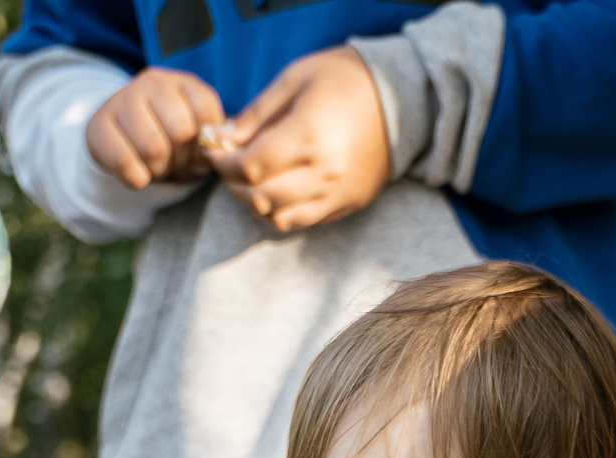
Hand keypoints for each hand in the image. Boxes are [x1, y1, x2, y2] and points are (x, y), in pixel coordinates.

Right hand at [86, 67, 226, 187]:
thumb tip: (220, 144)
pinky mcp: (99, 124)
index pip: (206, 113)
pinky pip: (125, 162)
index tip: (197, 154)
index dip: (205, 145)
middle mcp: (153, 83)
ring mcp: (122, 99)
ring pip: (153, 148)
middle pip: (180, 132)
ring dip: (159, 170)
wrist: (123, 140)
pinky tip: (138, 173)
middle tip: (175, 165)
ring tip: (157, 167)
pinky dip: (137, 179)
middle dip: (182, 160)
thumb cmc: (169, 140)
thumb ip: (213, 139)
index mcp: (183, 83)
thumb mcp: (197, 136)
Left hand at [208, 47, 392, 232]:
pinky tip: (274, 190)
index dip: (222, 162)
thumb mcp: (294, 80)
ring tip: (248, 181)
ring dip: (253, 203)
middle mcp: (323, 173)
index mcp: (308, 136)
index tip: (213, 150)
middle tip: (226, 166)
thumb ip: (256, 114)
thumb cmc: (345, 79)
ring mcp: (338, 193)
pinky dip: (279, 211)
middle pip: (259, 197)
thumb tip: (222, 138)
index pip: (249, 166)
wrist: (402, 98)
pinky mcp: (348, 204)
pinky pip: (303, 221)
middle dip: (232, 185)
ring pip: (278, 218)